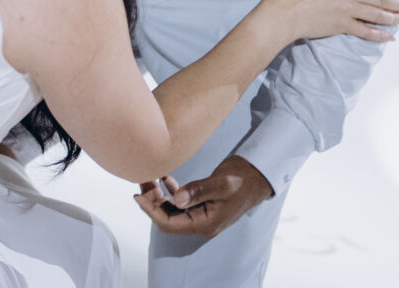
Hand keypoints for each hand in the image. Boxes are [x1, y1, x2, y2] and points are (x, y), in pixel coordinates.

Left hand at [133, 156, 274, 240]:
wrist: (260, 175)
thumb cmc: (244, 179)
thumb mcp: (222, 183)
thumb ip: (198, 191)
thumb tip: (175, 198)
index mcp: (205, 223)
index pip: (169, 224)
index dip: (151, 211)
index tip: (138, 195)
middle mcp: (202, 222)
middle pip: (168, 217)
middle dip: (152, 201)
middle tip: (141, 180)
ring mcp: (202, 214)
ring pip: (173, 209)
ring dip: (159, 196)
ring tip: (148, 177)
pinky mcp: (203, 204)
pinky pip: (181, 202)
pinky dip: (170, 191)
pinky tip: (165, 178)